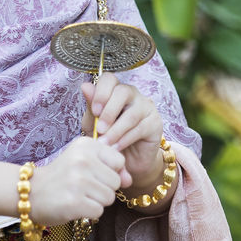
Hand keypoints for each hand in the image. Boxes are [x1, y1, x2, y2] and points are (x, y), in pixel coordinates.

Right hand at [27, 136, 125, 224]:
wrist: (31, 192)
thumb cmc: (62, 176)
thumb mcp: (85, 162)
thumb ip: (111, 167)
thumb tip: (129, 180)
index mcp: (86, 145)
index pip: (119, 161)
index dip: (109, 172)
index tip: (92, 173)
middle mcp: (83, 160)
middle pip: (116, 182)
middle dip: (103, 188)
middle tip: (82, 186)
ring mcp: (78, 181)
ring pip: (109, 198)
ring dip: (96, 201)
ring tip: (78, 195)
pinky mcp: (74, 202)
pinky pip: (99, 211)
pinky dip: (89, 212)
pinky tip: (74, 205)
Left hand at [81, 74, 163, 189]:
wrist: (126, 161)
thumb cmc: (108, 139)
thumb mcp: (94, 124)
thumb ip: (91, 107)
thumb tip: (85, 86)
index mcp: (114, 91)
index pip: (109, 79)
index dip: (101, 92)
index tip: (94, 111)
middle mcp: (132, 95)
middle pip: (123, 91)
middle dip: (109, 111)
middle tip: (99, 129)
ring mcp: (146, 107)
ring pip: (132, 113)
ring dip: (116, 130)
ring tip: (105, 143)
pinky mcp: (155, 122)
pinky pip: (140, 128)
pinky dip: (125, 139)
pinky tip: (116, 148)